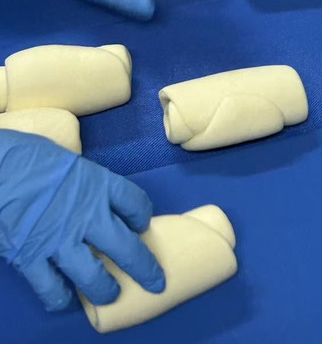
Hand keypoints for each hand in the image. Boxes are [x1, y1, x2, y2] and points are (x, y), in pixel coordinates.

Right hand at [0, 131, 163, 310]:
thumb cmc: (30, 156)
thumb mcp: (69, 161)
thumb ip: (84, 183)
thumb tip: (88, 194)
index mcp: (98, 184)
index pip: (135, 203)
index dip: (143, 215)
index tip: (143, 224)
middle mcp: (87, 214)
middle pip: (126, 246)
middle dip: (144, 267)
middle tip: (156, 281)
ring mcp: (60, 239)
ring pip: (94, 276)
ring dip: (106, 289)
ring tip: (112, 294)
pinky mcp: (32, 258)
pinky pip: (52, 288)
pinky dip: (61, 298)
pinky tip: (68, 299)